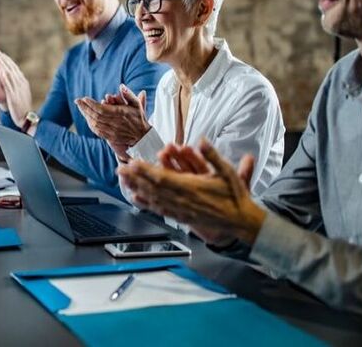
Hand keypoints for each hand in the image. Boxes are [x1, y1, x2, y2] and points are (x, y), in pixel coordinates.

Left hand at [0, 51, 33, 130]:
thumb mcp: (23, 93)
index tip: (1, 55)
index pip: (15, 69)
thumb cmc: (24, 106)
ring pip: (10, 75)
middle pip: (12, 69)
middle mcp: (21, 83)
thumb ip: (19, 85)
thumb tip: (18, 78)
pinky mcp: (14, 96)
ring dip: (3, 66)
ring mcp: (18, 89)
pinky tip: (1, 71)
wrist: (26, 117)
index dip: (8, 61)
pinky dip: (5, 78)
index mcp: (23, 82)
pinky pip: (9, 85)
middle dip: (4, 60)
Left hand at [75, 84, 149, 147]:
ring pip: (95, 123)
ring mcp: (112, 132)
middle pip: (96, 116)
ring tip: (80, 107)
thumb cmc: (139, 118)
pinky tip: (86, 117)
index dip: (92, 104)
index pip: (102, 109)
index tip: (84, 98)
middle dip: (85, 108)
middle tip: (77, 101)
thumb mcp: (137, 104)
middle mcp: (115, 124)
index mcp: (120, 114)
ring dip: (86, 115)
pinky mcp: (110, 137)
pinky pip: (96, 131)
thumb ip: (129, 94)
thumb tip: (121, 86)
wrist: (142, 136)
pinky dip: (90, 123)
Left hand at [117, 138, 264, 245]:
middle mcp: (182, 200)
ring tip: (123, 182)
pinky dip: (146, 204)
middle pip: (153, 188)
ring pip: (153, 199)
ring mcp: (181, 210)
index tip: (133, 163)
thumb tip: (201, 139)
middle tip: (120, 169)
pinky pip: (160, 210)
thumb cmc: (235, 196)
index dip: (146, 171)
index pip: (163, 178)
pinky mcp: (181, 217)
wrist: (241, 221)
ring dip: (137, 189)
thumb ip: (212, 155)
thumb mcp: (228, 172)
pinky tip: (137, 199)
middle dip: (135, 178)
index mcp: (191, 187)